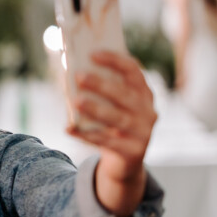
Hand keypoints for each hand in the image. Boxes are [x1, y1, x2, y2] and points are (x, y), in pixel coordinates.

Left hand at [67, 52, 154, 179]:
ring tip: (76, 101)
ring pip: (118, 119)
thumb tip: (69, 71)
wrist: (124, 162)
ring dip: (96, 109)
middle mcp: (147, 111)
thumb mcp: (111, 106)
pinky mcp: (133, 151)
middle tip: (79, 76)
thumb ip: (99, 90)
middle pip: (125, 95)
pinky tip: (69, 129)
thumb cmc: (112, 125)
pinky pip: (107, 142)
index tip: (92, 54)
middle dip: (102, 84)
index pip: (133, 71)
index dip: (115, 61)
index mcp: (143, 94)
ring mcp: (143, 132)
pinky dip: (86, 135)